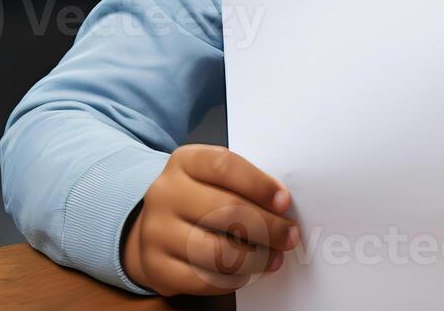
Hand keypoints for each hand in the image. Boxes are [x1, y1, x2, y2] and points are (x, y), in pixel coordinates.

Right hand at [121, 144, 300, 295]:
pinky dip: (232, 280)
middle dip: (267, 227)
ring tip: (274, 258)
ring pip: (216, 251)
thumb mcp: (214, 177)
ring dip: (254, 258)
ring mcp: (157, 231)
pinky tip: (246, 273)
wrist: (154, 226)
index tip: (284, 202)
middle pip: (225, 210)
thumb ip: (243, 184)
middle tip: (289, 236)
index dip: (259, 185)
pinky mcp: (156, 267)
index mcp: (185, 162)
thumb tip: (282, 208)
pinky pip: (202, 280)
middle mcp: (166, 194)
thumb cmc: (199, 197)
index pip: (224, 167)